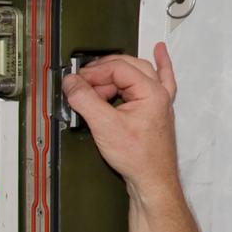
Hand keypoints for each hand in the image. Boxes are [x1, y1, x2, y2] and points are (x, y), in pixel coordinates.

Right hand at [60, 44, 180, 201]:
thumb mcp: (104, 126)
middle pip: (128, 66)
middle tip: (82, 82)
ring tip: (97, 80)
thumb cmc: (140, 158)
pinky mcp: (155, 111)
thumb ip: (85, 100)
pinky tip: (160, 51)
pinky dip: (160, 65)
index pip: (118, 68)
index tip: (76, 81)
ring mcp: (159, 102)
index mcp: (152, 92)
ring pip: (140, 72)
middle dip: (102, 72)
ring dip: (118, 72)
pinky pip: (160, 79)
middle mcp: (159, 94)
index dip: (94, 72)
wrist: (153, 181)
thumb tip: (71, 82)